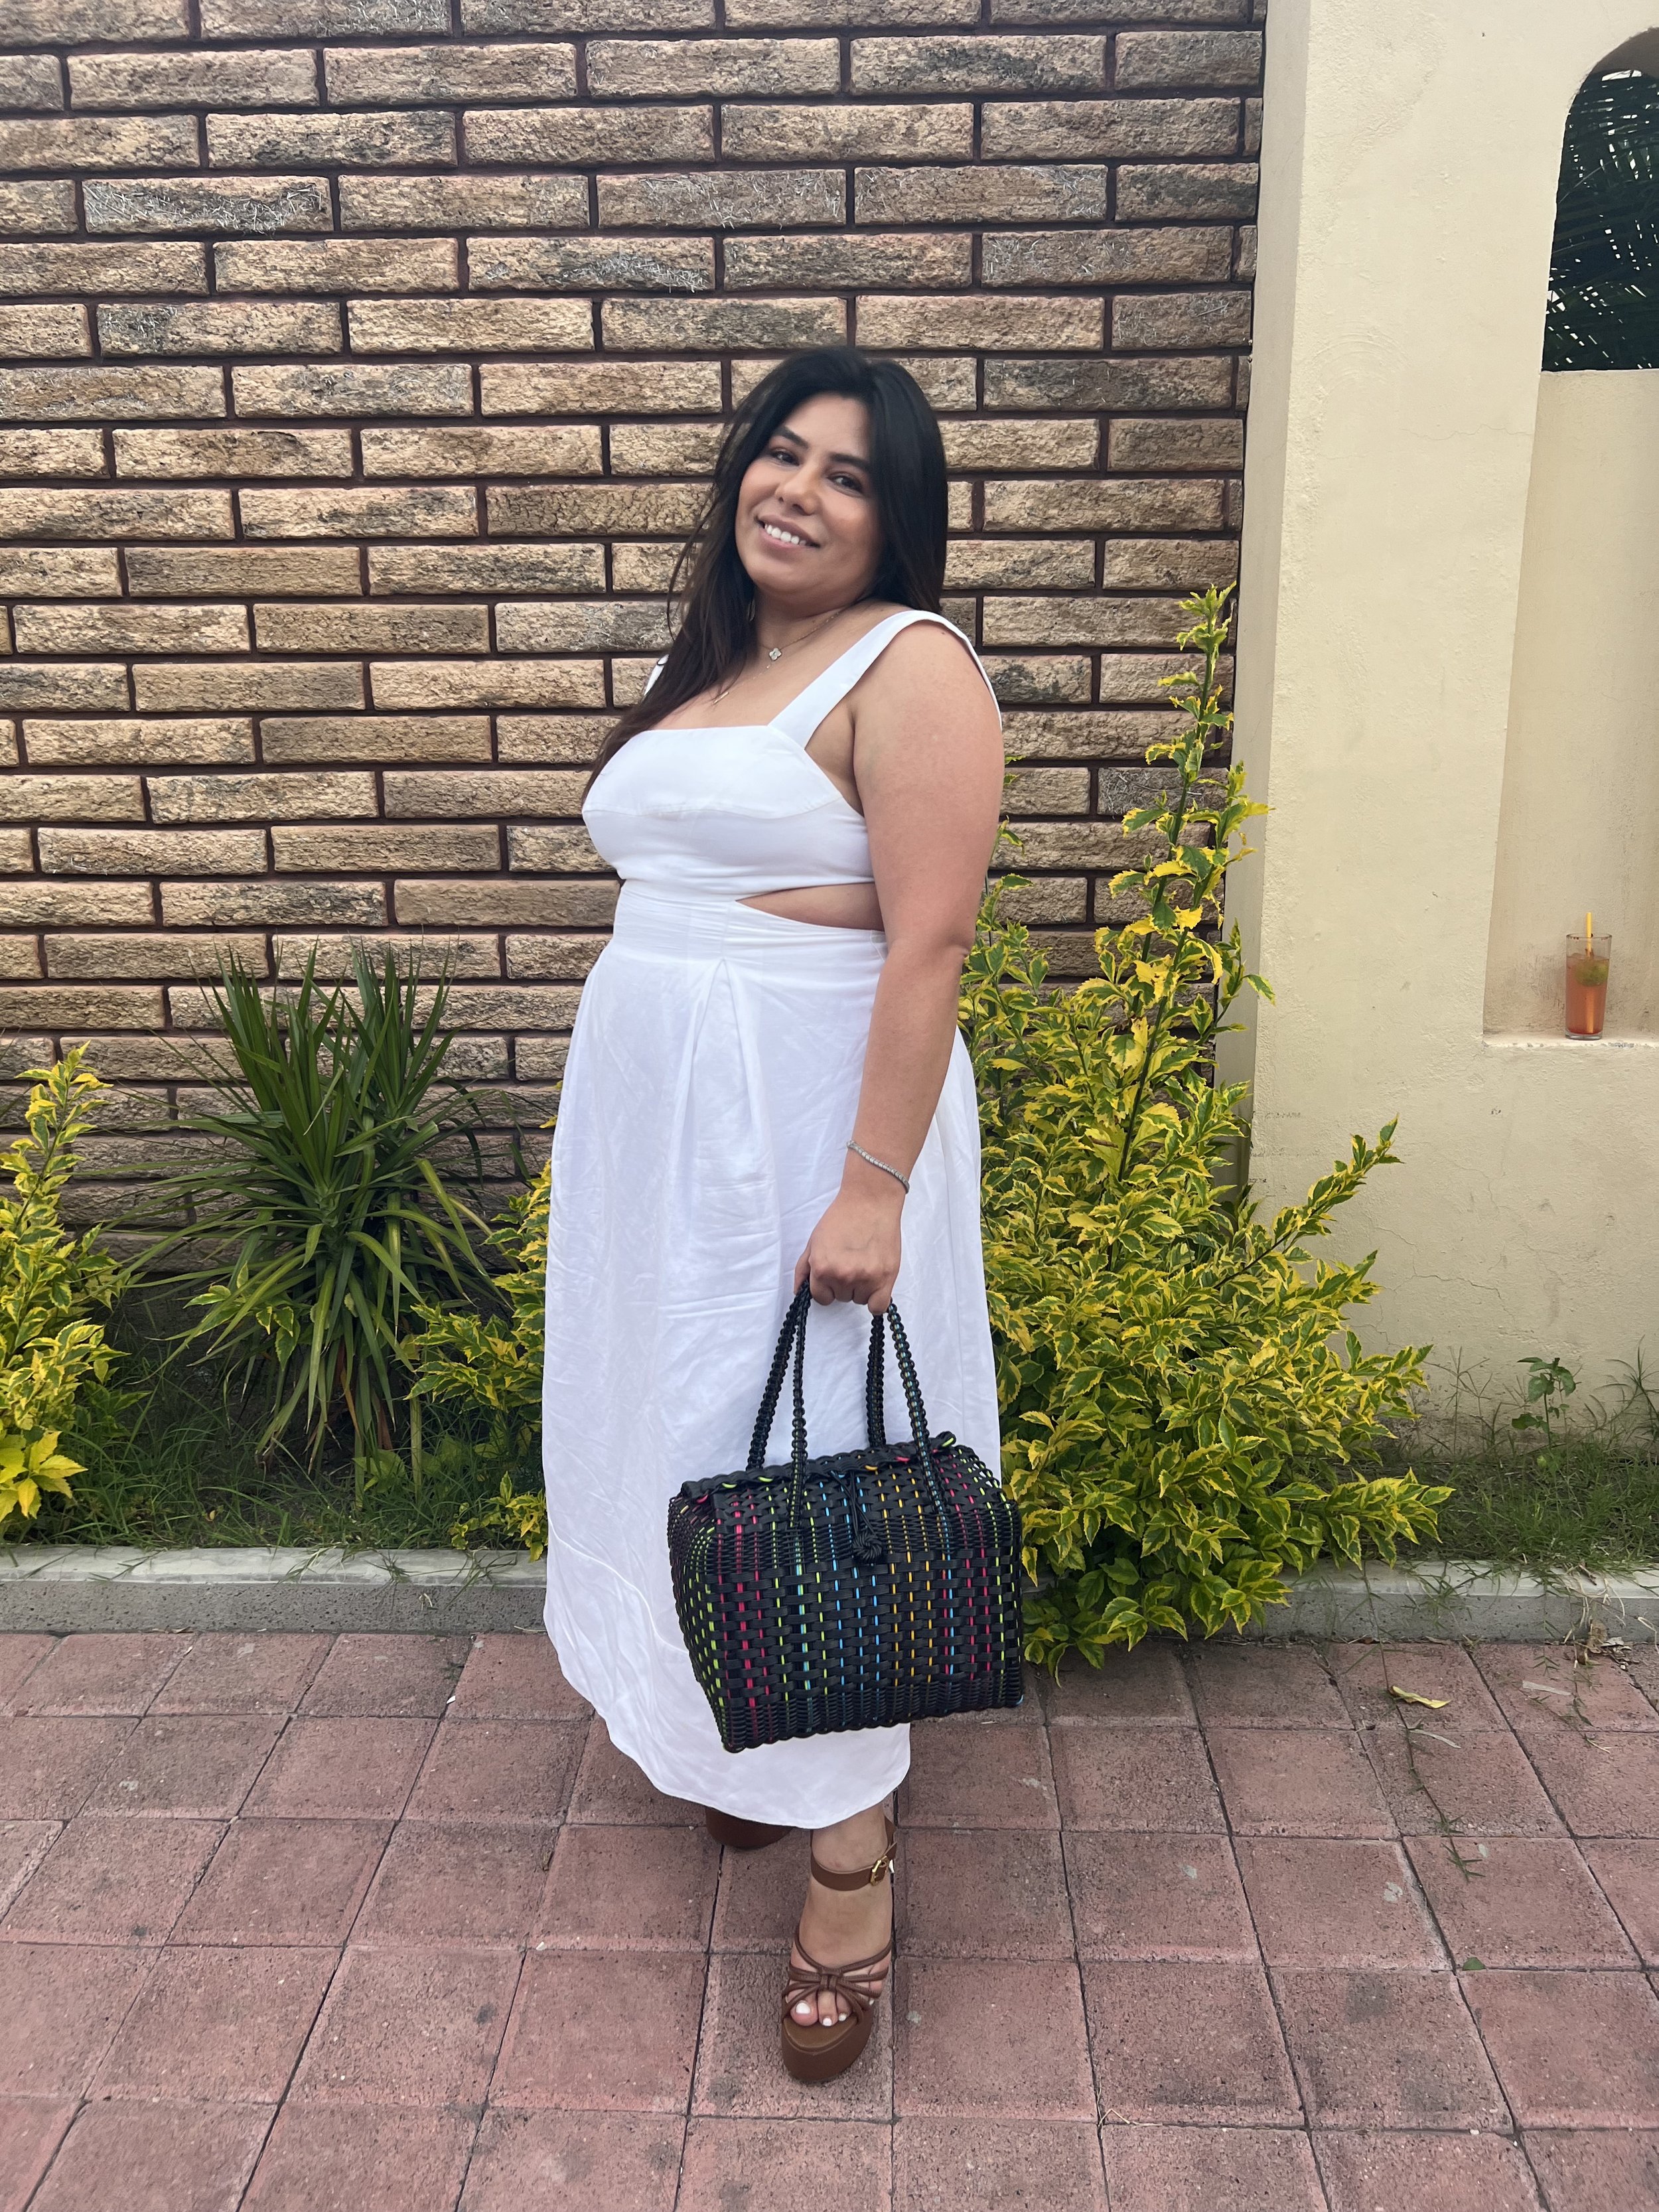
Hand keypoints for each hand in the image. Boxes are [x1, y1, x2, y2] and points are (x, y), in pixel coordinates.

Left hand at [794, 1184, 902, 1312]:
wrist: (870, 1201)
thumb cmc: (841, 1217)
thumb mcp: (814, 1241)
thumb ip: (803, 1268)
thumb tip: (799, 1292)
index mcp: (822, 1268)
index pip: (821, 1297)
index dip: (827, 1287)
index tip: (835, 1275)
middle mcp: (842, 1276)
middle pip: (842, 1298)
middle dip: (845, 1284)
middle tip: (853, 1262)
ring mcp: (865, 1278)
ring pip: (860, 1300)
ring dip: (862, 1288)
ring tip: (866, 1264)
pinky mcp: (886, 1278)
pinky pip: (878, 1307)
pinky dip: (876, 1300)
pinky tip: (876, 1284)